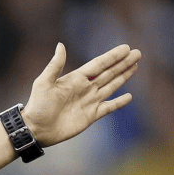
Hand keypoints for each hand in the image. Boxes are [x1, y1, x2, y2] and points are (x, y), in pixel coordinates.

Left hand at [21, 43, 140, 147]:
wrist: (36, 129)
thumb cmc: (37, 106)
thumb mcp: (44, 82)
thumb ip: (55, 65)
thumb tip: (61, 45)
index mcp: (76, 79)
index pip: (99, 64)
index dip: (112, 57)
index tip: (126, 48)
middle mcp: (85, 88)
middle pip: (108, 73)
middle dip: (123, 63)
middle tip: (137, 53)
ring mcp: (89, 102)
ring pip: (111, 86)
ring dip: (123, 76)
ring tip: (135, 66)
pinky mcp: (90, 116)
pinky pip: (108, 107)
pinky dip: (118, 102)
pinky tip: (129, 96)